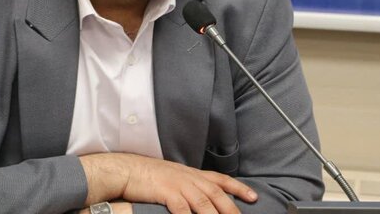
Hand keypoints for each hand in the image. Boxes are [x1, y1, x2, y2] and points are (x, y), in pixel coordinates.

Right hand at [80, 153, 256, 213]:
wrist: (126, 170)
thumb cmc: (148, 176)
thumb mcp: (173, 176)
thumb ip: (189, 185)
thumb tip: (202, 197)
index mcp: (192, 173)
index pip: (220, 179)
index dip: (238, 188)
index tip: (254, 197)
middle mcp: (189, 177)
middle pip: (216, 193)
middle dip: (232, 208)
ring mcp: (178, 184)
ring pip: (204, 202)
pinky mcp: (166, 192)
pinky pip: (182, 209)